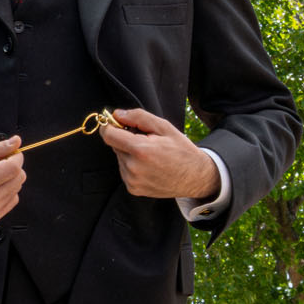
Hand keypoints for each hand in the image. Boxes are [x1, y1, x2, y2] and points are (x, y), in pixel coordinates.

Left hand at [100, 107, 219, 199]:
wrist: (195, 177)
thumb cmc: (181, 150)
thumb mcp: (164, 127)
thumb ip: (138, 117)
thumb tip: (116, 115)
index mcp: (140, 150)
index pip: (108, 135)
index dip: (110, 126)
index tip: (116, 123)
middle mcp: (133, 167)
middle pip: (115, 146)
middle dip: (126, 140)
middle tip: (147, 141)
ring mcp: (132, 180)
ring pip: (120, 158)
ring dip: (129, 154)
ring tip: (151, 156)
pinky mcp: (133, 189)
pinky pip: (125, 171)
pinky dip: (133, 166)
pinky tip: (149, 166)